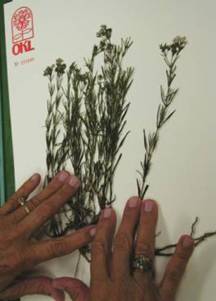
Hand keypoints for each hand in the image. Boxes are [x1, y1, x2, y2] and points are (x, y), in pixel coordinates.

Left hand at [0, 171, 95, 299]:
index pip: (57, 247)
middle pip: (45, 213)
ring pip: (32, 203)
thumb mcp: (8, 291)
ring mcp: (5, 223)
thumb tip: (59, 293)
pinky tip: (36, 177)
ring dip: (50, 188)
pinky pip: (12, 200)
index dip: (77, 238)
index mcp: (21, 257)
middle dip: (63, 196)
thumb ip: (34, 286)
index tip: (94, 228)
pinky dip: (25, 188)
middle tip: (76, 181)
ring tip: (63, 175)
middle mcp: (16, 236)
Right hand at [54, 197, 193, 300]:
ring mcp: (144, 290)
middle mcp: (122, 284)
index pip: (101, 251)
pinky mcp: (163, 299)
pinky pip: (172, 276)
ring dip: (147, 227)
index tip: (108, 211)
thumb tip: (59, 283)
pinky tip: (186, 239)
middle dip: (128, 220)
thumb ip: (77, 297)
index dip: (104, 229)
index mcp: (102, 288)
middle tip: (134, 200)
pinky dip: (180, 257)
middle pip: (123, 245)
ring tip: (151, 206)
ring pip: (144, 253)